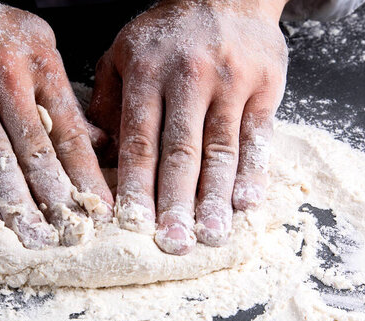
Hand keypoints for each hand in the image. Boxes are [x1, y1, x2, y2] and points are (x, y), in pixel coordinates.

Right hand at [0, 0, 112, 247]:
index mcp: (38, 65)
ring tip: (37, 238)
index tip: (102, 208)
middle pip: (36, 153)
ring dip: (19, 207)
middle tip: (73, 234)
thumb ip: (64, 95)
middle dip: (58, 199)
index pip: (69, 130)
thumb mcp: (35, 44)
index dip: (87, 174)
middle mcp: (4, 83)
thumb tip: (99, 141)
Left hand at [88, 0, 288, 253]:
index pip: (140, 140)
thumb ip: (107, 100)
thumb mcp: (122, 52)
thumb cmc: (167, 33)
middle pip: (180, 152)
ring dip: (215, 198)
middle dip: (176, 203)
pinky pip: (257, 136)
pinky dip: (253, 173)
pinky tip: (246, 204)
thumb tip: (99, 151)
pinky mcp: (264, 87)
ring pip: (220, 150)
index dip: (137, 186)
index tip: (133, 225)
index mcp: (146, 74)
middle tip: (173, 244)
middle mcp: (188, 79)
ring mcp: (230, 83)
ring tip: (210, 236)